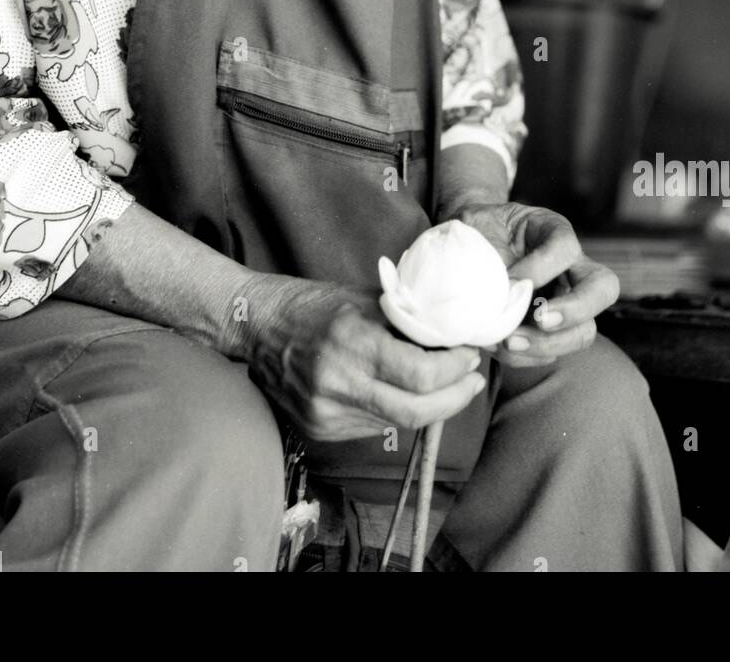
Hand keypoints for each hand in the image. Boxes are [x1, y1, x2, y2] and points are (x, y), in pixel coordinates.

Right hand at [241, 274, 487, 440]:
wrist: (257, 327)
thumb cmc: (313, 304)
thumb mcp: (365, 299)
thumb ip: (407, 321)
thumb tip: (453, 336)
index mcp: (352, 343)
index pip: (421, 374)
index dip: (455, 370)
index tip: (469, 356)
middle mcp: (338, 384)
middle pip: (416, 411)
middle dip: (454, 398)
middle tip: (472, 381)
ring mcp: (327, 413)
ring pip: (396, 422)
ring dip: (428, 405)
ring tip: (444, 384)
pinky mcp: (320, 429)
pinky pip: (373, 427)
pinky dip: (396, 411)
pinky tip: (401, 393)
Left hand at [453, 202, 619, 366]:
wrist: (463, 254)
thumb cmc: (474, 234)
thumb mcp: (474, 227)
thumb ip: (484, 251)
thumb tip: (498, 291)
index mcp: (551, 231)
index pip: (565, 246)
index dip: (542, 266)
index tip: (510, 281)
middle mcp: (570, 267)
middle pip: (603, 288)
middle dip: (574, 309)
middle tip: (539, 319)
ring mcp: (565, 302)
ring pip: (584, 331)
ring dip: (548, 344)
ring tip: (508, 343)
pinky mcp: (550, 332)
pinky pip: (553, 353)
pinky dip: (526, 357)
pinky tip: (497, 348)